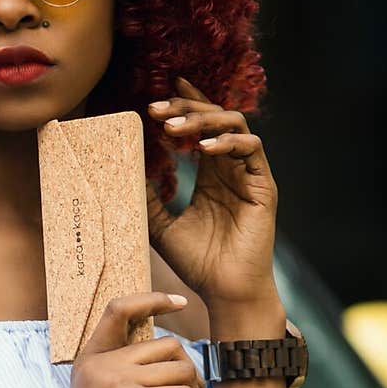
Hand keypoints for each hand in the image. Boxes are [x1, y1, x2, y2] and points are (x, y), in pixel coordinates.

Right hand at [54, 291, 206, 387]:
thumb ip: (123, 373)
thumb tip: (173, 353)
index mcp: (89, 360)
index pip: (119, 309)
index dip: (152, 300)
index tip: (178, 301)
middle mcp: (101, 365)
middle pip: (168, 345)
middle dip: (189, 375)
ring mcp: (118, 382)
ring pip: (183, 370)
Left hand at [145, 77, 278, 306]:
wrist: (224, 291)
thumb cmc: (197, 264)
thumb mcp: (160, 227)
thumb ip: (147, 198)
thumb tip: (122, 170)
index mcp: (211, 174)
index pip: (201, 127)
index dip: (185, 105)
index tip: (158, 96)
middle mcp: (231, 168)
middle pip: (214, 118)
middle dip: (185, 109)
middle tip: (156, 110)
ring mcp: (249, 174)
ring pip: (234, 124)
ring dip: (203, 120)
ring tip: (173, 129)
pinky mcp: (264, 185)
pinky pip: (251, 149)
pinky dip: (227, 142)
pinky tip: (202, 149)